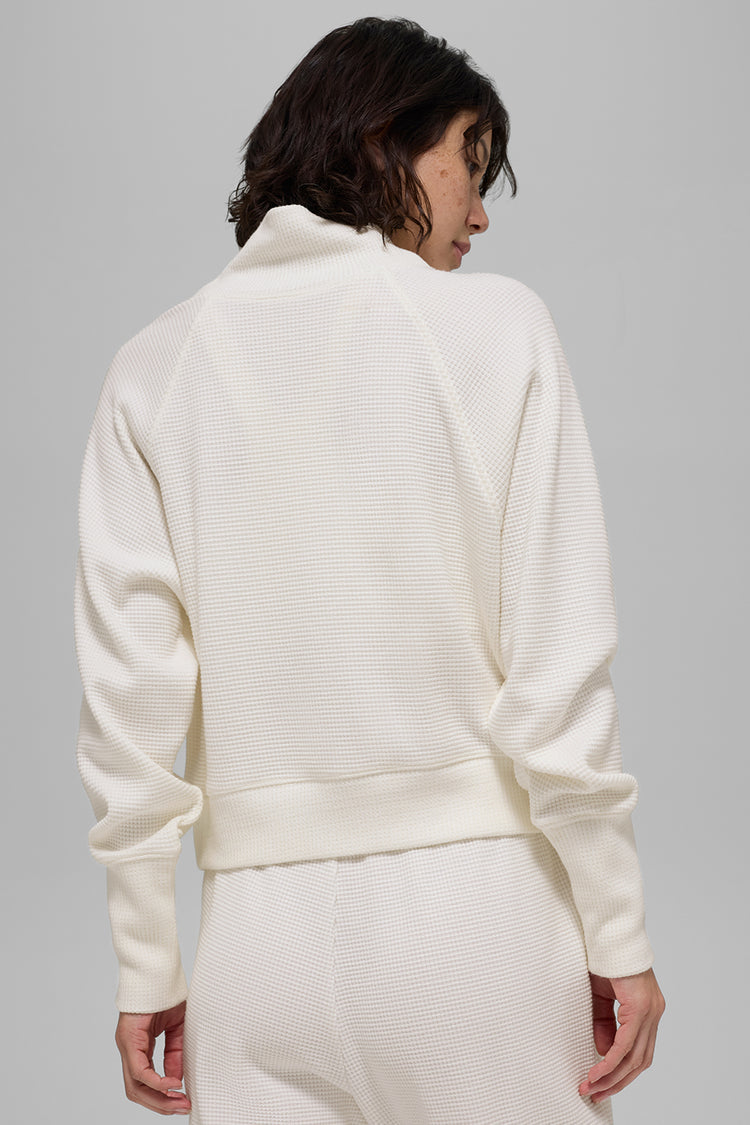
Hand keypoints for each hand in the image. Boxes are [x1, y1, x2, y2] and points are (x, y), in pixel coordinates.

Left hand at [114, 1000, 191, 1115]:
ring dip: (157, 1099)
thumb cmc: (166, 994)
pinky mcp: (128, 1040)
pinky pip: (139, 1071)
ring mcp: (126, 1046)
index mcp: (140, 1048)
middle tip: (182, 1107)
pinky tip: (172, 1083)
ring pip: (135, 1087)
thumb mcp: (176, 1029)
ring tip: (179, 1101)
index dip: (163, 1096)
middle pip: (138, 1091)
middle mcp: (130, 1051)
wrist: (158, 971)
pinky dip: (156, 1082)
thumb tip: (176, 1078)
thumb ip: (174, 1053)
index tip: (183, 1100)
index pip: (145, 1083)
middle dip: (161, 1104)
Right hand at [579, 968, 664, 1103]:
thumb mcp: (601, 997)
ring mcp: (650, 1011)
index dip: (622, 1072)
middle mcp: (654, 1013)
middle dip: (617, 1081)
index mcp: (648, 1011)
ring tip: (592, 1086)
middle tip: (595, 1093)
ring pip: (635, 1057)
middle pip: (640, 1061)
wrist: (610, 933)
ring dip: (613, 1076)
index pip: (639, 1052)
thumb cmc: (604, 960)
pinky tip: (599, 1069)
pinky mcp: (641, 1007)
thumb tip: (605, 1052)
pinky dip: (612, 1060)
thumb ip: (604, 1024)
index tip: (601, 1084)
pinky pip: (627, 1043)